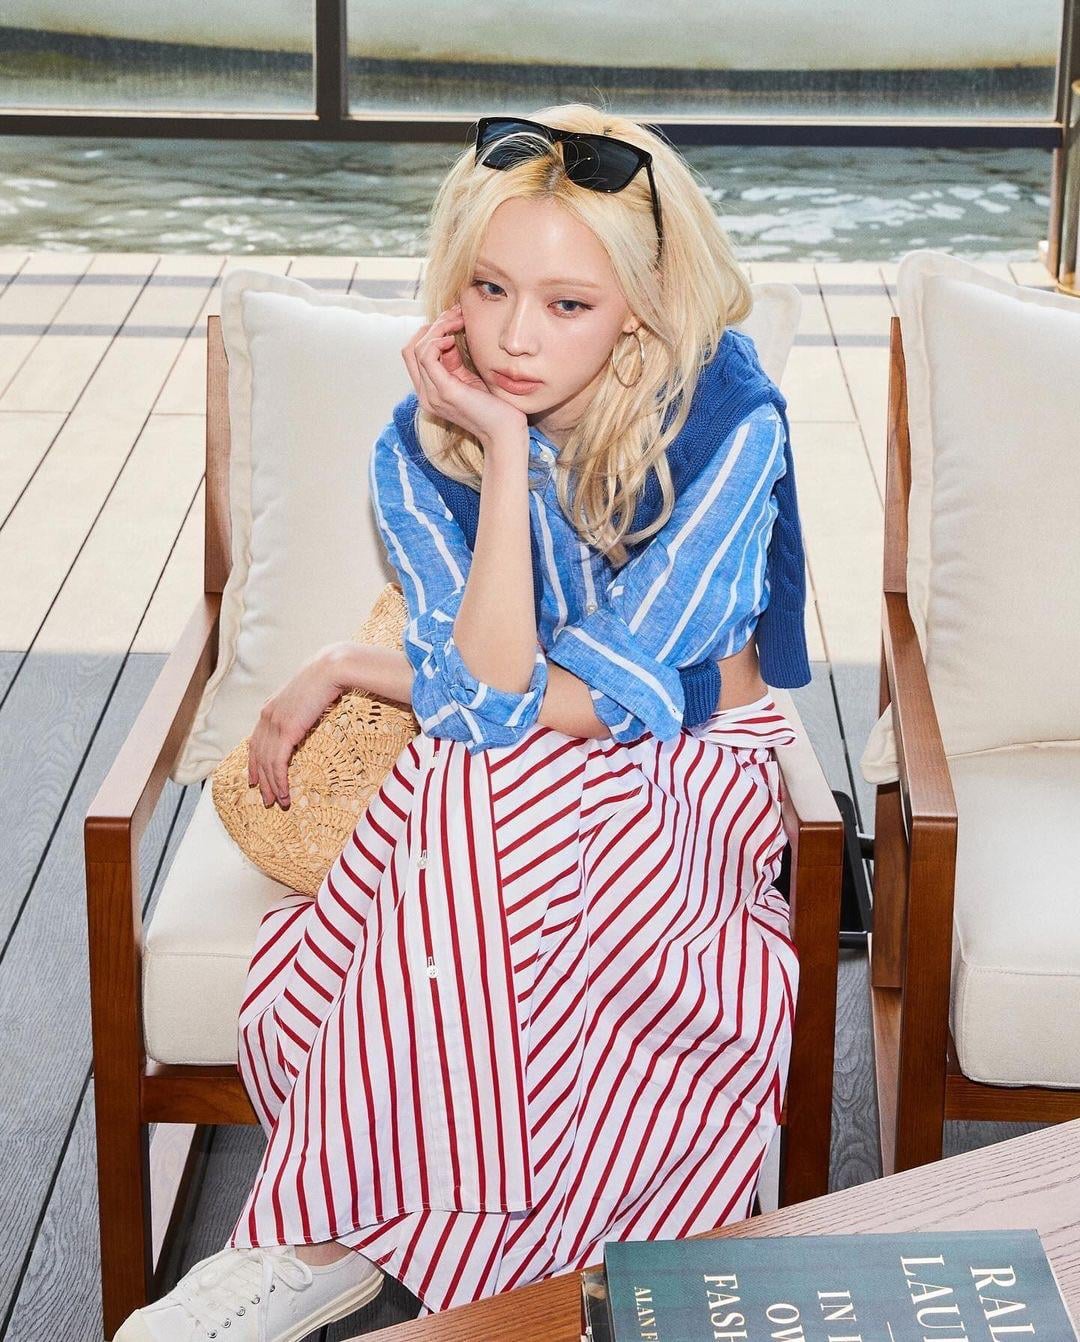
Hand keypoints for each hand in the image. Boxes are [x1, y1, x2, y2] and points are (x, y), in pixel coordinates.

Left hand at [247, 650, 341, 808]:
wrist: (329, 669)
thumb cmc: (324, 679)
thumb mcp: (305, 695)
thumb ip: (298, 708)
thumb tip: (304, 716)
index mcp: (270, 709)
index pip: (255, 742)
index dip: (254, 763)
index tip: (255, 780)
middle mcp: (267, 717)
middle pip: (257, 756)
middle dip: (262, 781)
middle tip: (266, 799)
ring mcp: (274, 724)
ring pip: (266, 764)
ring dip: (272, 786)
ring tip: (277, 802)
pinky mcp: (285, 731)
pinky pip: (277, 763)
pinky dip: (280, 781)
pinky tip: (285, 793)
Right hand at [402, 304, 527, 446]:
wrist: (505, 433)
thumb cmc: (495, 407)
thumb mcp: (470, 379)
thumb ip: (455, 362)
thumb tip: (449, 337)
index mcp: (429, 391)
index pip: (414, 354)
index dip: (431, 333)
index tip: (455, 320)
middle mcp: (425, 395)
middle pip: (410, 348)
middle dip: (432, 326)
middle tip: (457, 315)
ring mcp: (431, 395)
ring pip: (417, 348)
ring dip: (438, 328)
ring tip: (459, 321)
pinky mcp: (444, 391)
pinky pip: (427, 355)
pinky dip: (437, 340)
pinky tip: (454, 337)